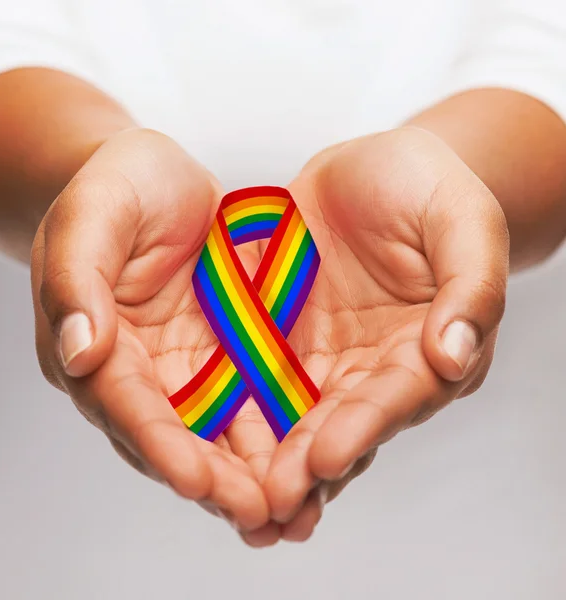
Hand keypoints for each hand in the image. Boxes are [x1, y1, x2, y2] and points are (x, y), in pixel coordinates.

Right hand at [31, 128, 275, 533]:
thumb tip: (79, 352)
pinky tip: (312, 460)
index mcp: (97, 344)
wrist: (158, 180)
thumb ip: (77, 278)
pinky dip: (277, 436)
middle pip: (174, 436)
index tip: (195, 478)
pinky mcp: (227, 356)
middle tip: (259, 514)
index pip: (124, 403)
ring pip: (216, 433)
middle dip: (214, 479)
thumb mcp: (94, 214)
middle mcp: (141, 370)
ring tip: (293, 509)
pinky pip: (253, 402)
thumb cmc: (118, 187)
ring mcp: (187, 367)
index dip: (158, 443)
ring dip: (250, 474)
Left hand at [262, 127, 508, 540]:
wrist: (371, 168)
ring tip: (236, 502)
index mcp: (425, 348)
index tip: (326, 457)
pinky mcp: (281, 339)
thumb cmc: (426, 186)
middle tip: (270, 505)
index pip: (397, 396)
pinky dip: (236, 417)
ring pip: (294, 418)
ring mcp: (324, 356)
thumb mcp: (461, 220)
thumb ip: (470, 286)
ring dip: (266, 460)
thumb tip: (454, 354)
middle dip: (306, 466)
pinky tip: (207, 446)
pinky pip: (255, 381)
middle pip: (341, 424)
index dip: (363, 427)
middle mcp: (374, 366)